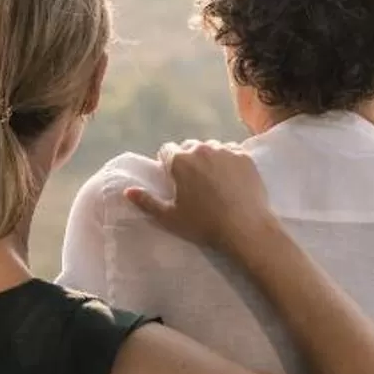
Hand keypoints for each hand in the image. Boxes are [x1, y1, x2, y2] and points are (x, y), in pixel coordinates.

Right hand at [123, 140, 276, 255]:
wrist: (245, 227)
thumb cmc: (203, 224)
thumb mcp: (170, 217)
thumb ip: (147, 201)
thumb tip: (127, 190)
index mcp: (180, 161)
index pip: (166, 150)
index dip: (168, 164)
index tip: (174, 179)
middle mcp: (201, 149)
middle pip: (189, 146)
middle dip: (188, 158)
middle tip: (194, 181)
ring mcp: (225, 150)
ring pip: (212, 146)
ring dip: (209, 157)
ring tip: (214, 179)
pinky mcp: (245, 156)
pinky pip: (232, 150)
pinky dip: (229, 159)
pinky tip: (231, 177)